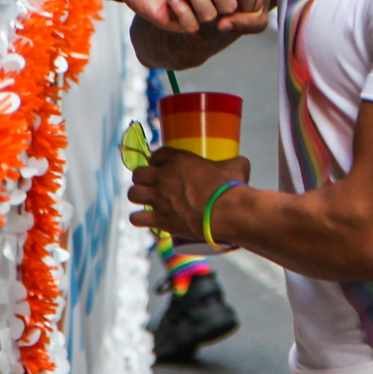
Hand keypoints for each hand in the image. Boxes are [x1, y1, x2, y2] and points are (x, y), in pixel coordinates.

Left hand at [126, 146, 252, 244]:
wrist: (226, 213)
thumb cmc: (231, 186)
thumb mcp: (236, 166)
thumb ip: (233, 162)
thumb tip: (239, 163)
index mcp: (179, 160)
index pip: (157, 154)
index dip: (159, 159)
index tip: (163, 165)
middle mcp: (164, 177)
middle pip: (139, 173)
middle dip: (143, 177)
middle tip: (153, 183)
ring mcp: (159, 199)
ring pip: (133, 193)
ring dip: (138, 196)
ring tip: (147, 200)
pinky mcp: (160, 219)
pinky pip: (136, 218)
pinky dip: (139, 218)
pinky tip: (146, 219)